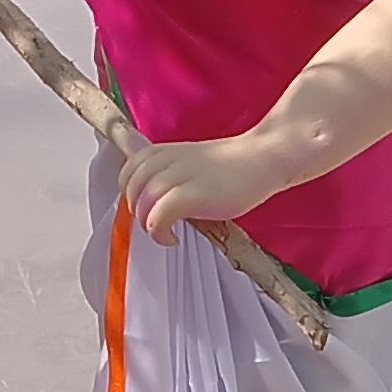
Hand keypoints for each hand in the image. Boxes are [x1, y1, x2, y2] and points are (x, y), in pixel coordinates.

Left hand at [120, 131, 289, 244]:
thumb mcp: (191, 162)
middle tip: (152, 222)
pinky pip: (160, 214)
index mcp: (164, 152)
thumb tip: (150, 200)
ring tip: (162, 232)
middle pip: (131, 186)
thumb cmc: (233, 165)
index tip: (142, 207)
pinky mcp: (195, 193)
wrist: (264, 157)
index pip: (127, 170)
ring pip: (142, 201)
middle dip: (136, 210)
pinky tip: (172, 238)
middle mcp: (168, 160)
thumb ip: (168, 175)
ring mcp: (181, 176)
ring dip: (146, 223)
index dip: (129, 193)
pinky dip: (159, 231)